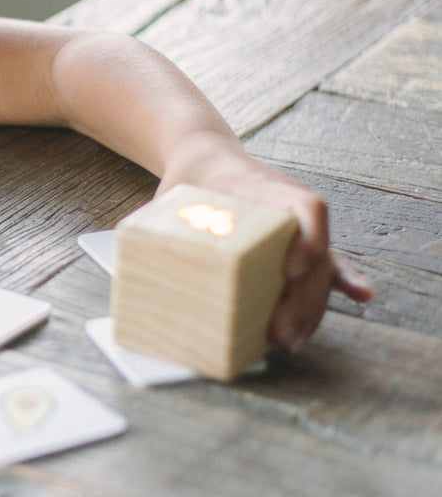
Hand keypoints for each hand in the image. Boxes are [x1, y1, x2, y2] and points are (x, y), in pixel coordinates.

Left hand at [158, 145, 372, 353]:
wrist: (204, 155)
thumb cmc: (190, 179)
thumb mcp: (176, 196)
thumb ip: (165, 223)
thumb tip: (136, 256)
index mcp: (266, 190)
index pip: (304, 212)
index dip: (307, 243)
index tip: (293, 273)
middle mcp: (292, 209)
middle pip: (315, 254)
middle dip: (303, 300)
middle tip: (280, 334)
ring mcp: (298, 227)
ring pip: (320, 270)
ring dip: (311, 309)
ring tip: (293, 342)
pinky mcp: (295, 243)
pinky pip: (323, 265)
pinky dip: (341, 281)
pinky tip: (360, 296)